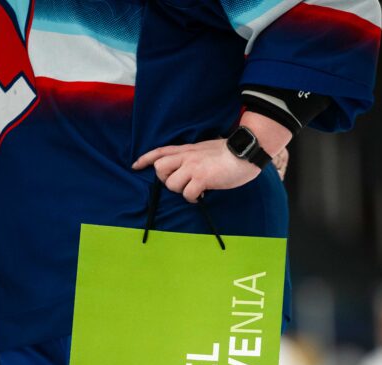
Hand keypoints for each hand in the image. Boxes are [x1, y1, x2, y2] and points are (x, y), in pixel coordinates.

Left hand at [132, 111, 292, 202]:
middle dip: (165, 180)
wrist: (245, 151)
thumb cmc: (230, 153)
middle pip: (159, 169)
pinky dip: (192, 198)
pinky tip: (201, 195)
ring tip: (194, 189)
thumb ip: (194, 155)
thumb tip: (188, 166)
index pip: (160, 151)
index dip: (145, 159)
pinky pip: (187, 194)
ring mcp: (193, 167)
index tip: (136, 166)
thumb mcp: (206, 148)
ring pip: (171, 183)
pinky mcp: (202, 178)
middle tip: (180, 183)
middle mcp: (187, 157)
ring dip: (180, 190)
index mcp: (187, 149)